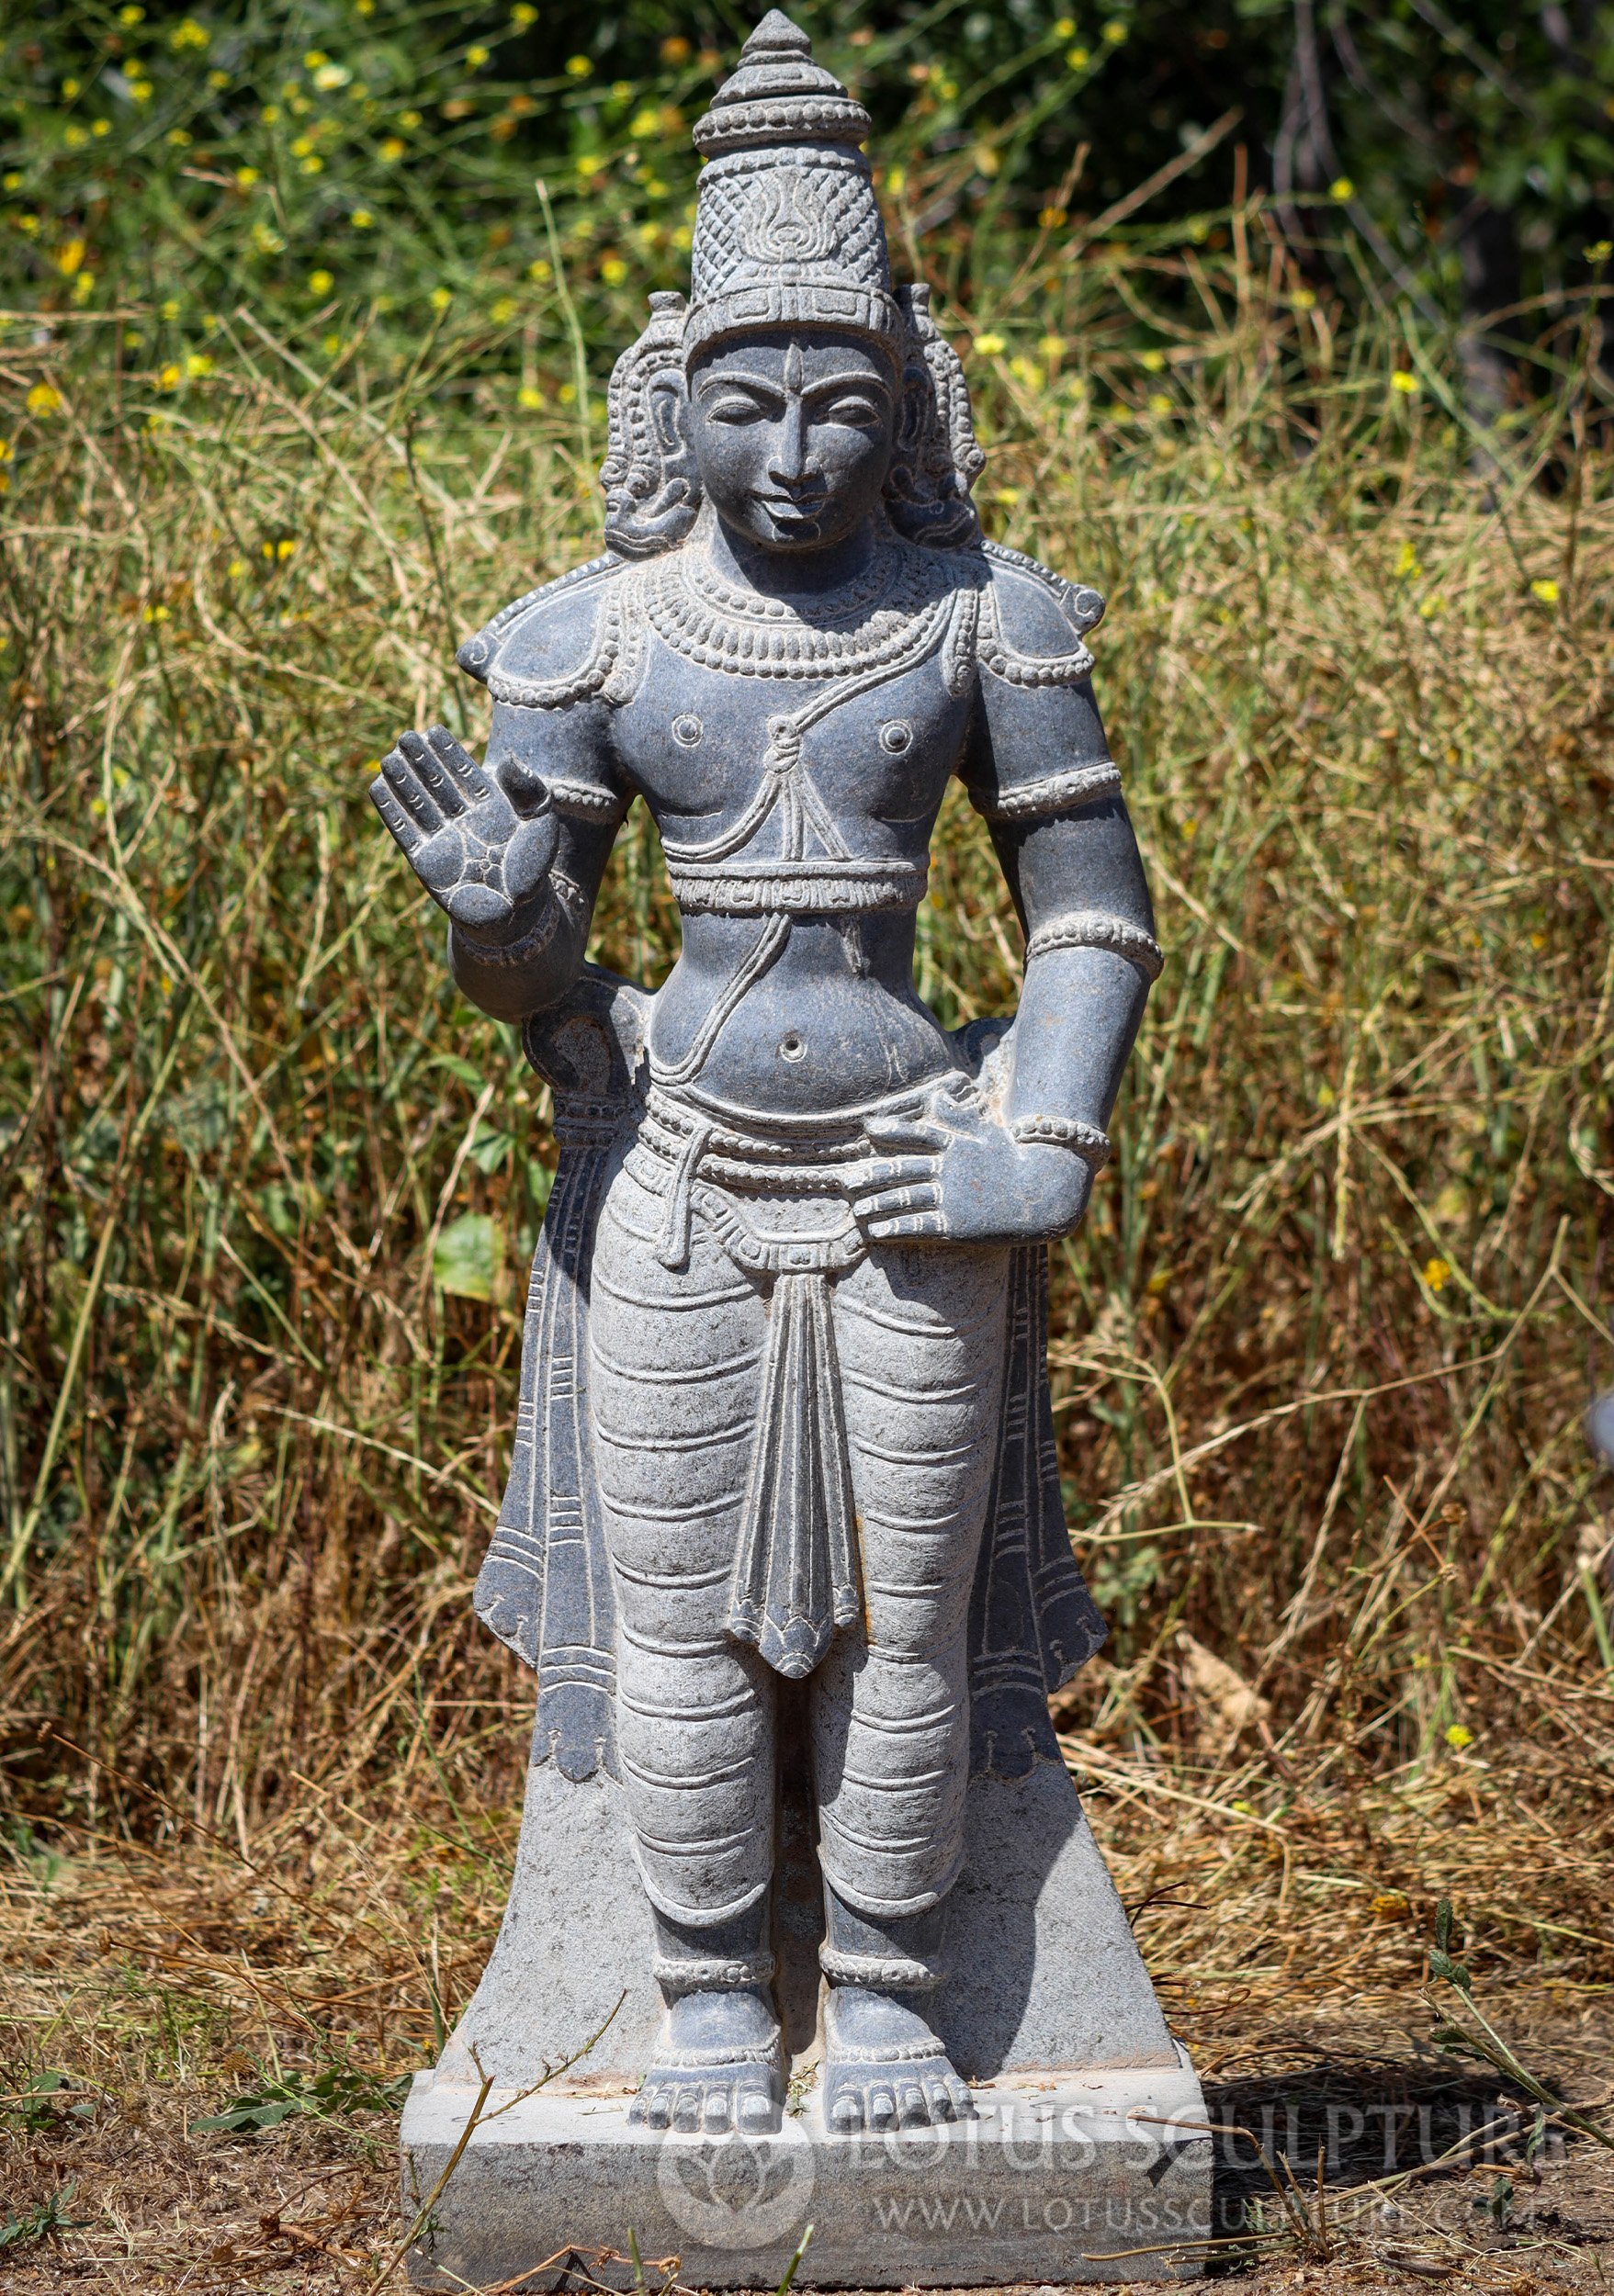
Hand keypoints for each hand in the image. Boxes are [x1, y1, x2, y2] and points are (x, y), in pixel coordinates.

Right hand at [369, 725, 558, 936]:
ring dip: (403, 780)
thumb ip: (530, 791)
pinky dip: (391, 810)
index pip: (463, 773)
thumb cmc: (531, 870)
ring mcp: (443, 839)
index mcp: (489, 807)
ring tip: (389, 757)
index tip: (433, 730)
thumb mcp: (541, 824)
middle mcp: (462, 819)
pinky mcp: (425, 861)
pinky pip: (404, 830)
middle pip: (436, 783)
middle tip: (405, 736)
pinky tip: (377, 787)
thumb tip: (509, 761)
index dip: (447, 753)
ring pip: (418, 802)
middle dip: (421, 760)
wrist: (516, 915)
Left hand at [841, 1094, 1093, 1244]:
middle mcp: (949, 1170)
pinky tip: (876, 1232)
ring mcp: (951, 1198)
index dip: (892, 1130)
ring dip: (876, 1205)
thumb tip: (937, 1094)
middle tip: (845, 1180)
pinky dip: (894, 1229)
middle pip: (901, 1169)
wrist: (1042, 1197)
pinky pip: (918, 1226)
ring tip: (856, 1210)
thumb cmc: (1014, 1162)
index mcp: (957, 1145)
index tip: (869, 1129)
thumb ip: (958, 1116)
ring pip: (903, 1199)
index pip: (918, 1134)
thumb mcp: (988, 1134)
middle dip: (870, 1175)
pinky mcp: (956, 1225)